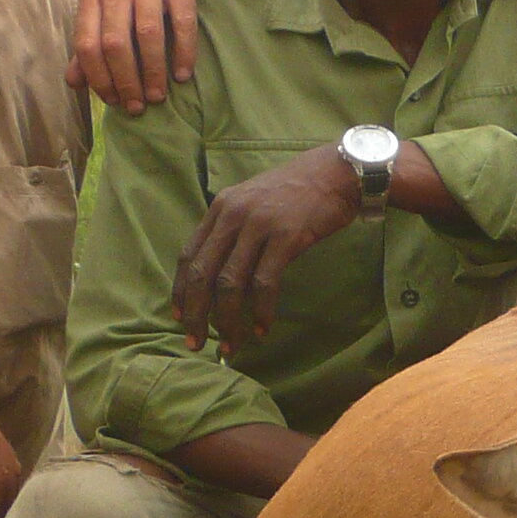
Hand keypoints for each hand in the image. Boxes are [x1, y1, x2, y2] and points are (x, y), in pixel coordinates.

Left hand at [69, 0, 207, 112]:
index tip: (113, 101)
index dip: (98, 77)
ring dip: (153, 71)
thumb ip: (90, 39)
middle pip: (115, 42)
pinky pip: (182, 22)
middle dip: (126, 80)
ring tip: (158, 96)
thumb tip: (74, 83)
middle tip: (137, 106)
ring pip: (147, 35)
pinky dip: (183, 53)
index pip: (87, 42)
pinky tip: (183, 74)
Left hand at [174, 145, 362, 352]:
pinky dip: (261, 311)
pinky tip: (262, 329)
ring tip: (230, 345)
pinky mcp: (286, 237)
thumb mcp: (254, 201)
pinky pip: (264, 282)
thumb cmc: (297, 191)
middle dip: (196, 314)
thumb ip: (233, 228)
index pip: (190, 255)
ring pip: (230, 283)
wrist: (336, 172)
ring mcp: (259, 226)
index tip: (180, 318)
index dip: (181, 291)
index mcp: (221, 208)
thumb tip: (219, 268)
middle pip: (203, 274)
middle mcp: (234, 215)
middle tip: (196, 343)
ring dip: (227, 320)